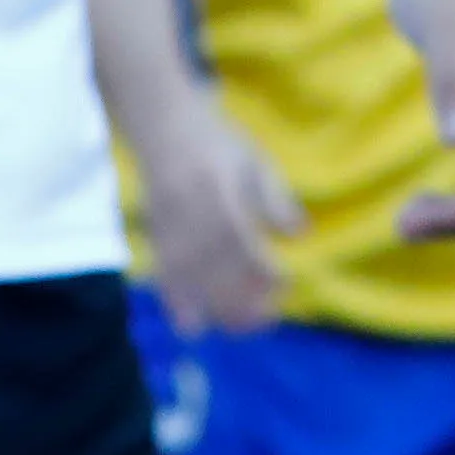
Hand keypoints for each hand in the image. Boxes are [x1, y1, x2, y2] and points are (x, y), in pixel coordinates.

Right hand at [139, 88, 309, 330]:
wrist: (163, 125)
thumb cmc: (217, 143)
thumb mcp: (253, 160)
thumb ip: (275, 198)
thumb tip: (301, 234)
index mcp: (218, 186)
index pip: (240, 234)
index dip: (260, 263)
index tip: (284, 283)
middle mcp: (189, 208)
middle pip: (213, 260)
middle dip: (238, 294)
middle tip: (264, 321)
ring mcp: (167, 222)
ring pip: (188, 272)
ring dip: (212, 304)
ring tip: (238, 329)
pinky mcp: (153, 233)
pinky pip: (162, 271)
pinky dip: (174, 301)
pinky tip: (190, 327)